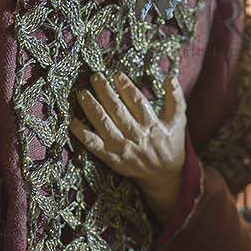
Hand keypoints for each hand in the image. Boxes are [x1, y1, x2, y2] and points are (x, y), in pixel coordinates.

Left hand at [70, 72, 186, 219]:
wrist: (163, 175)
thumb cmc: (170, 143)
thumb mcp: (178, 121)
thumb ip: (175, 98)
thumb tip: (171, 77)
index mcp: (153, 125)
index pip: (137, 102)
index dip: (126, 88)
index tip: (117, 75)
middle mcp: (137, 136)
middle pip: (118, 111)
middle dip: (105, 92)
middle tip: (95, 77)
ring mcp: (123, 148)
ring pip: (104, 125)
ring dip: (92, 108)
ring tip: (83, 94)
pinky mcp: (112, 158)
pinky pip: (94, 145)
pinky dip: (82, 134)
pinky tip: (72, 121)